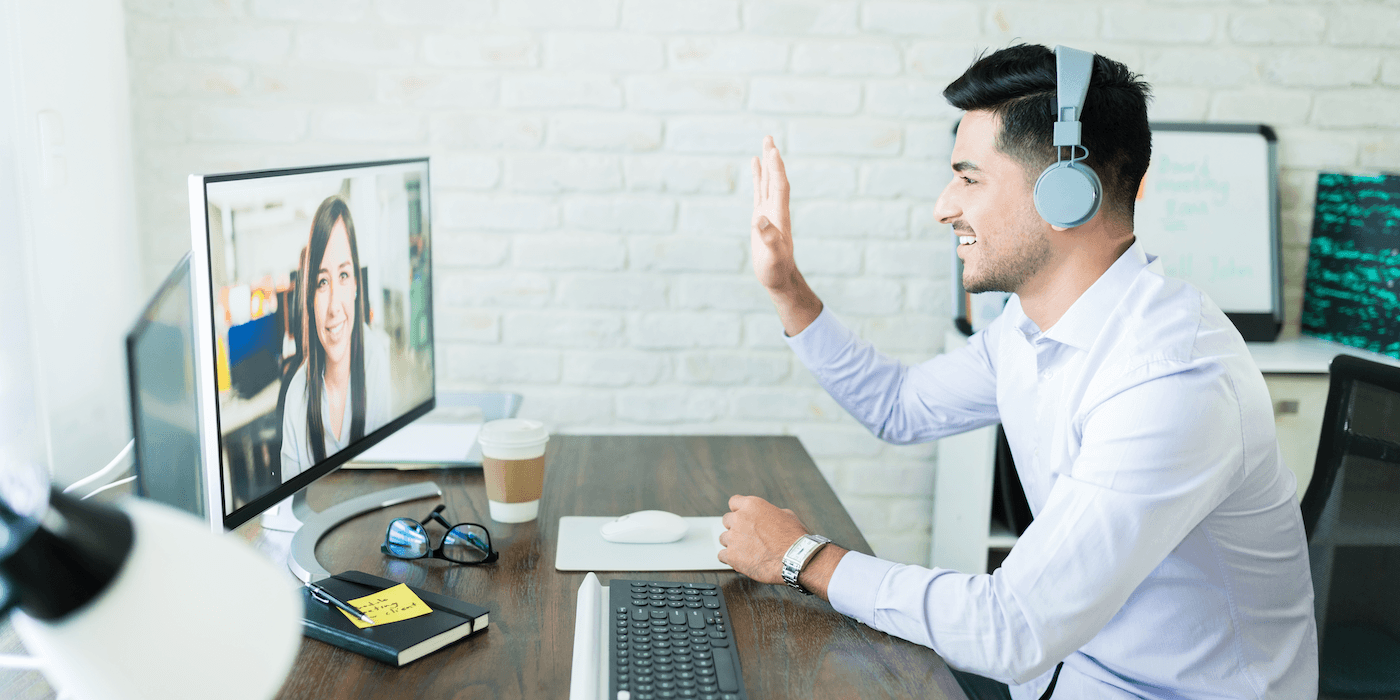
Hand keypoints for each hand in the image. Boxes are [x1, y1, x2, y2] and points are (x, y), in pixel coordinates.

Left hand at [717, 494, 808, 585]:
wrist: (795, 559)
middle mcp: (739, 518)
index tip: (741, 517)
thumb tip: (767, 516)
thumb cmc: (794, 538)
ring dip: (732, 543)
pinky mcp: (731, 556)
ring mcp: (733, 537)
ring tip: (746, 551)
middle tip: (746, 536)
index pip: (734, 502)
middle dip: (734, 527)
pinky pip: (721, 555)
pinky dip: (730, 558)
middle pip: (726, 520)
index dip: (738, 511)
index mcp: (752, 505)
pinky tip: (740, 561)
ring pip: (723, 538)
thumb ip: (770, 513)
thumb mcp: (786, 515)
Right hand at [750, 136, 795, 292]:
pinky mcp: (761, 216)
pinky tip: (755, 164)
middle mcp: (776, 209)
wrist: (779, 278)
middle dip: (773, 159)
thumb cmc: (776, 269)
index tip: (773, 151)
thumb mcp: (773, 256)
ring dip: (767, 163)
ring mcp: (768, 211)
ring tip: (765, 143)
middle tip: (769, 138)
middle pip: (775, 179)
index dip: (777, 169)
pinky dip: (758, 176)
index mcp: (779, 216)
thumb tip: (760, 219)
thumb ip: (768, 238)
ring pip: (768, 181)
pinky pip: (760, 191)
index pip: (779, 187)